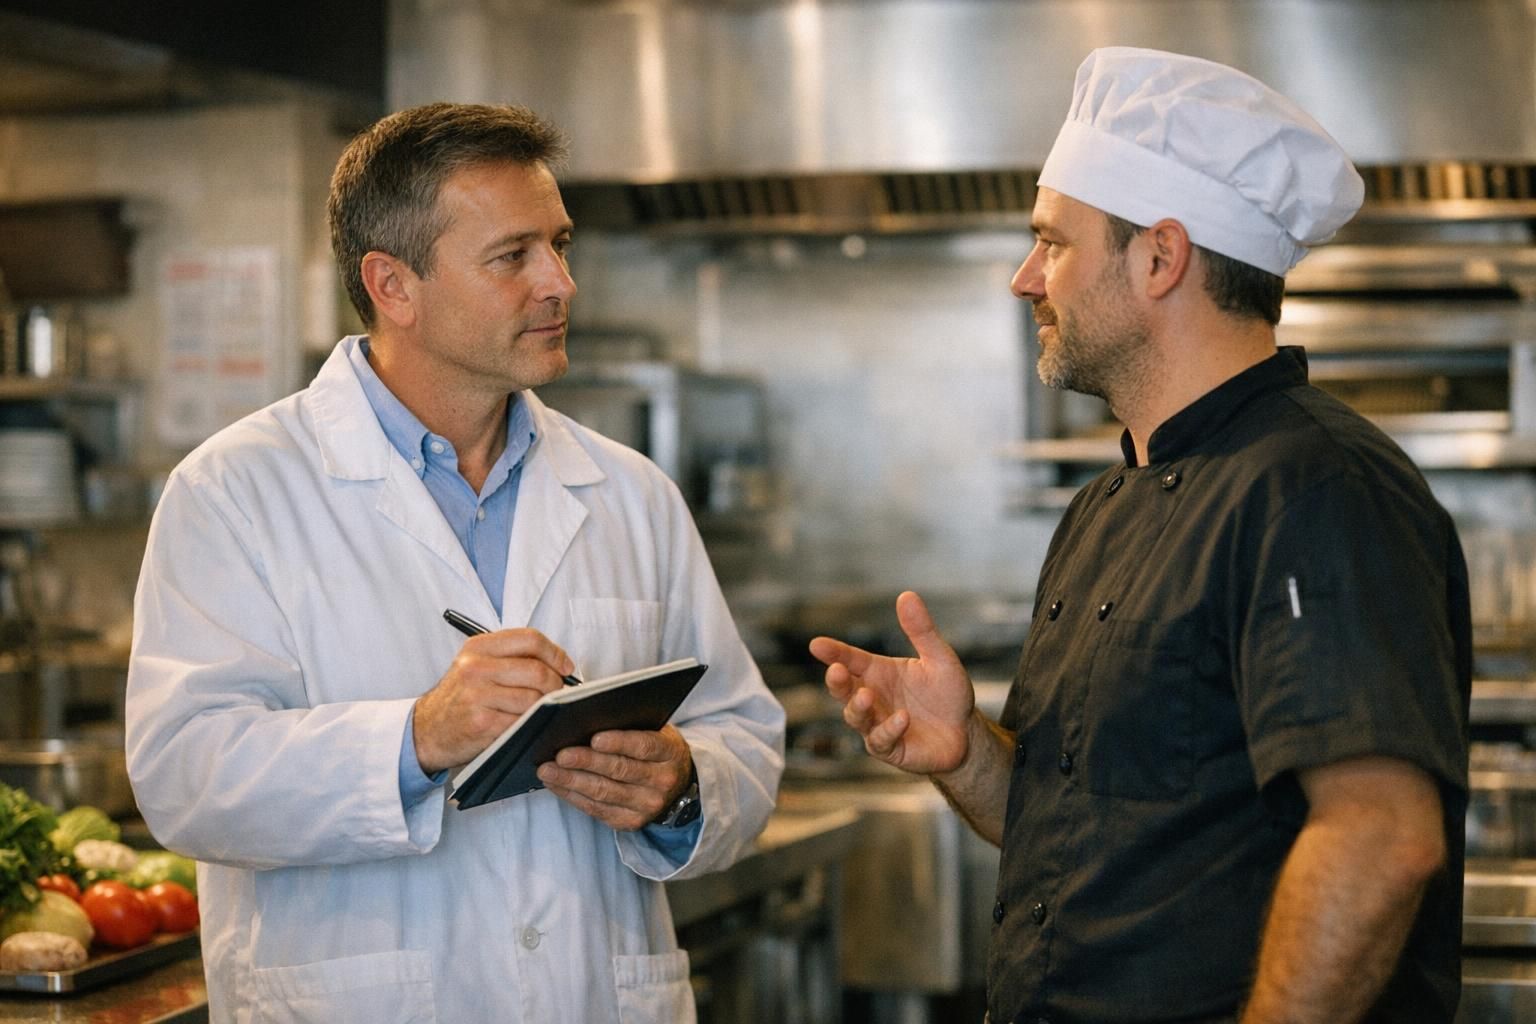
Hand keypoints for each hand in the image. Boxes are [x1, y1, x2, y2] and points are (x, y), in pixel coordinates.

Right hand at [413, 628, 574, 774]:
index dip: (555, 653)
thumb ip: (511, 657)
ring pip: (534, 699)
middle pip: (537, 670)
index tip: (565, 666)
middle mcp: (476, 668)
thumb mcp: (476, 665)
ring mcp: (478, 696)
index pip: (530, 639)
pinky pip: (523, 722)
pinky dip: (531, 725)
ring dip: (545, 708)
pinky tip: (527, 725)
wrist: (427, 730)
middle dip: (556, 684)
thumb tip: (559, 662)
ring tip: (541, 711)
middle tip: (557, 694)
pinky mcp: (482, 723)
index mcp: (478, 647)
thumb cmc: (460, 698)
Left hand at [536, 725, 693, 831]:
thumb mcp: (655, 730)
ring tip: (548, 770)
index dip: (619, 743)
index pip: (644, 746)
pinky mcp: (629, 822)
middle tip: (560, 755)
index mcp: (669, 752)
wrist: (676, 783)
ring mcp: (646, 806)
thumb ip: (630, 724)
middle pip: (620, 771)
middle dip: (586, 762)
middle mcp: (661, 782)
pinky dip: (572, 796)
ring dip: (571, 781)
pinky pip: (595, 809)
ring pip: (603, 793)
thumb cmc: (656, 748)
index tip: (595, 738)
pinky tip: (556, 784)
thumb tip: (587, 716)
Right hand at [808, 590, 974, 774]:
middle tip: (836, 671)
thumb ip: (921, 630)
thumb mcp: (939, 658)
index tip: (817, 645)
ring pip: (855, 718)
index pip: (850, 660)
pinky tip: (903, 718)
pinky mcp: (891, 749)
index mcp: (878, 673)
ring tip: (865, 695)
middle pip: (844, 690)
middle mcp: (873, 698)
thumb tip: (907, 595)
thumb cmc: (948, 694)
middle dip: (836, 682)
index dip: (833, 652)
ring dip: (857, 707)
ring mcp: (878, 725)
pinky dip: (889, 729)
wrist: (966, 733)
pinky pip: (881, 740)